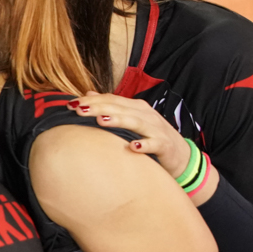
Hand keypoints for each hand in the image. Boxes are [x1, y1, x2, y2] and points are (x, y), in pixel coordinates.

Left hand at [67, 92, 188, 176]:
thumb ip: (111, 108)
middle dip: (98, 108)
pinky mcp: (164, 145)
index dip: (92, 100)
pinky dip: (144, 145)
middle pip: (119, 108)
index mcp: (135, 107)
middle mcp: (145, 115)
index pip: (111, 100)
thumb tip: (87, 95)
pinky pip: (153, 144)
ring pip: (135, 122)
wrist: (181, 156)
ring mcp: (155, 129)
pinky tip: (133, 147)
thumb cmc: (151, 137)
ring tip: (101, 121)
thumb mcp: (131, 120)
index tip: (71, 104)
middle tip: (79, 110)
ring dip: (118, 121)